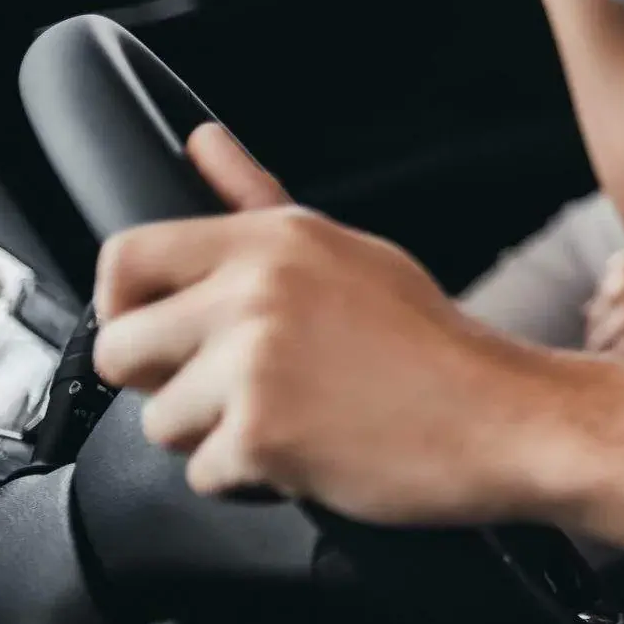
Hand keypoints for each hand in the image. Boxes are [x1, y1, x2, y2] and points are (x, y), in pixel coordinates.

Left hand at [92, 124, 562, 524]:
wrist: (503, 417)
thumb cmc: (431, 343)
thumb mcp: (348, 252)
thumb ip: (257, 200)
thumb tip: (203, 142)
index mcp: (274, 239)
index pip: (125, 257)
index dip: (127, 306)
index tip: (163, 331)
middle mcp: (256, 291)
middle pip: (120, 348)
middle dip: (167, 381)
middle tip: (240, 387)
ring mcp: (254, 364)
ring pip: (159, 422)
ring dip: (214, 436)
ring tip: (293, 418)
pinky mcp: (262, 436)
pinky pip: (203, 475)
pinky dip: (250, 481)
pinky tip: (310, 454)